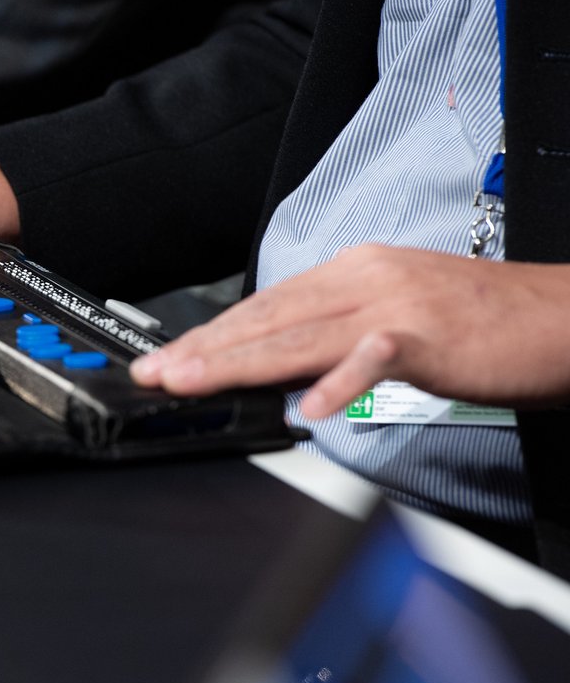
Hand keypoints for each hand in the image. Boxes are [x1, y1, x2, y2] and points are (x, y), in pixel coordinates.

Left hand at [130, 245, 569, 417]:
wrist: (559, 316)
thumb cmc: (481, 323)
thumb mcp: (392, 317)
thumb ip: (337, 336)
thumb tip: (287, 370)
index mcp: (352, 274)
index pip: (266, 306)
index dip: (213, 334)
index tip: (170, 358)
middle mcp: (362, 280)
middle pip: (267, 318)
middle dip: (203, 349)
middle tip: (153, 374)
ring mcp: (392, 304)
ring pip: (297, 335)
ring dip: (238, 361)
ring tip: (189, 381)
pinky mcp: (427, 335)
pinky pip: (374, 359)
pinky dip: (340, 383)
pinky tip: (310, 408)